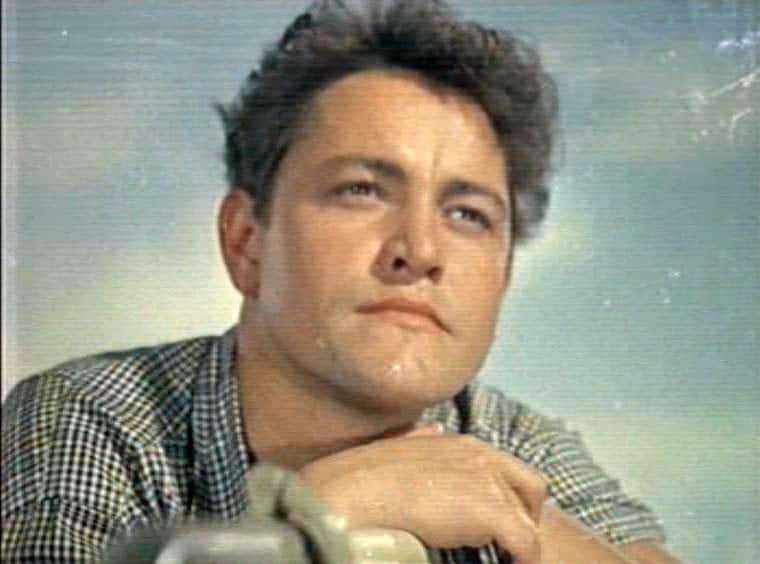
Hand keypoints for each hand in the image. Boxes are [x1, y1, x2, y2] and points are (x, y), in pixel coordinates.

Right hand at [299, 426, 546, 563]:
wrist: (353, 492)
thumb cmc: (363, 476)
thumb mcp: (398, 445)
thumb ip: (421, 439)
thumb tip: (433, 433)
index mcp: (462, 443)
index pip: (510, 469)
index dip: (512, 496)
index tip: (499, 520)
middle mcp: (482, 456)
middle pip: (531, 489)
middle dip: (526, 515)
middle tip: (509, 543)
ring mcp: (489, 483)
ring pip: (528, 520)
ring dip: (517, 540)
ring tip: (499, 555)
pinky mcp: (492, 512)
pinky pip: (526, 544)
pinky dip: (521, 558)